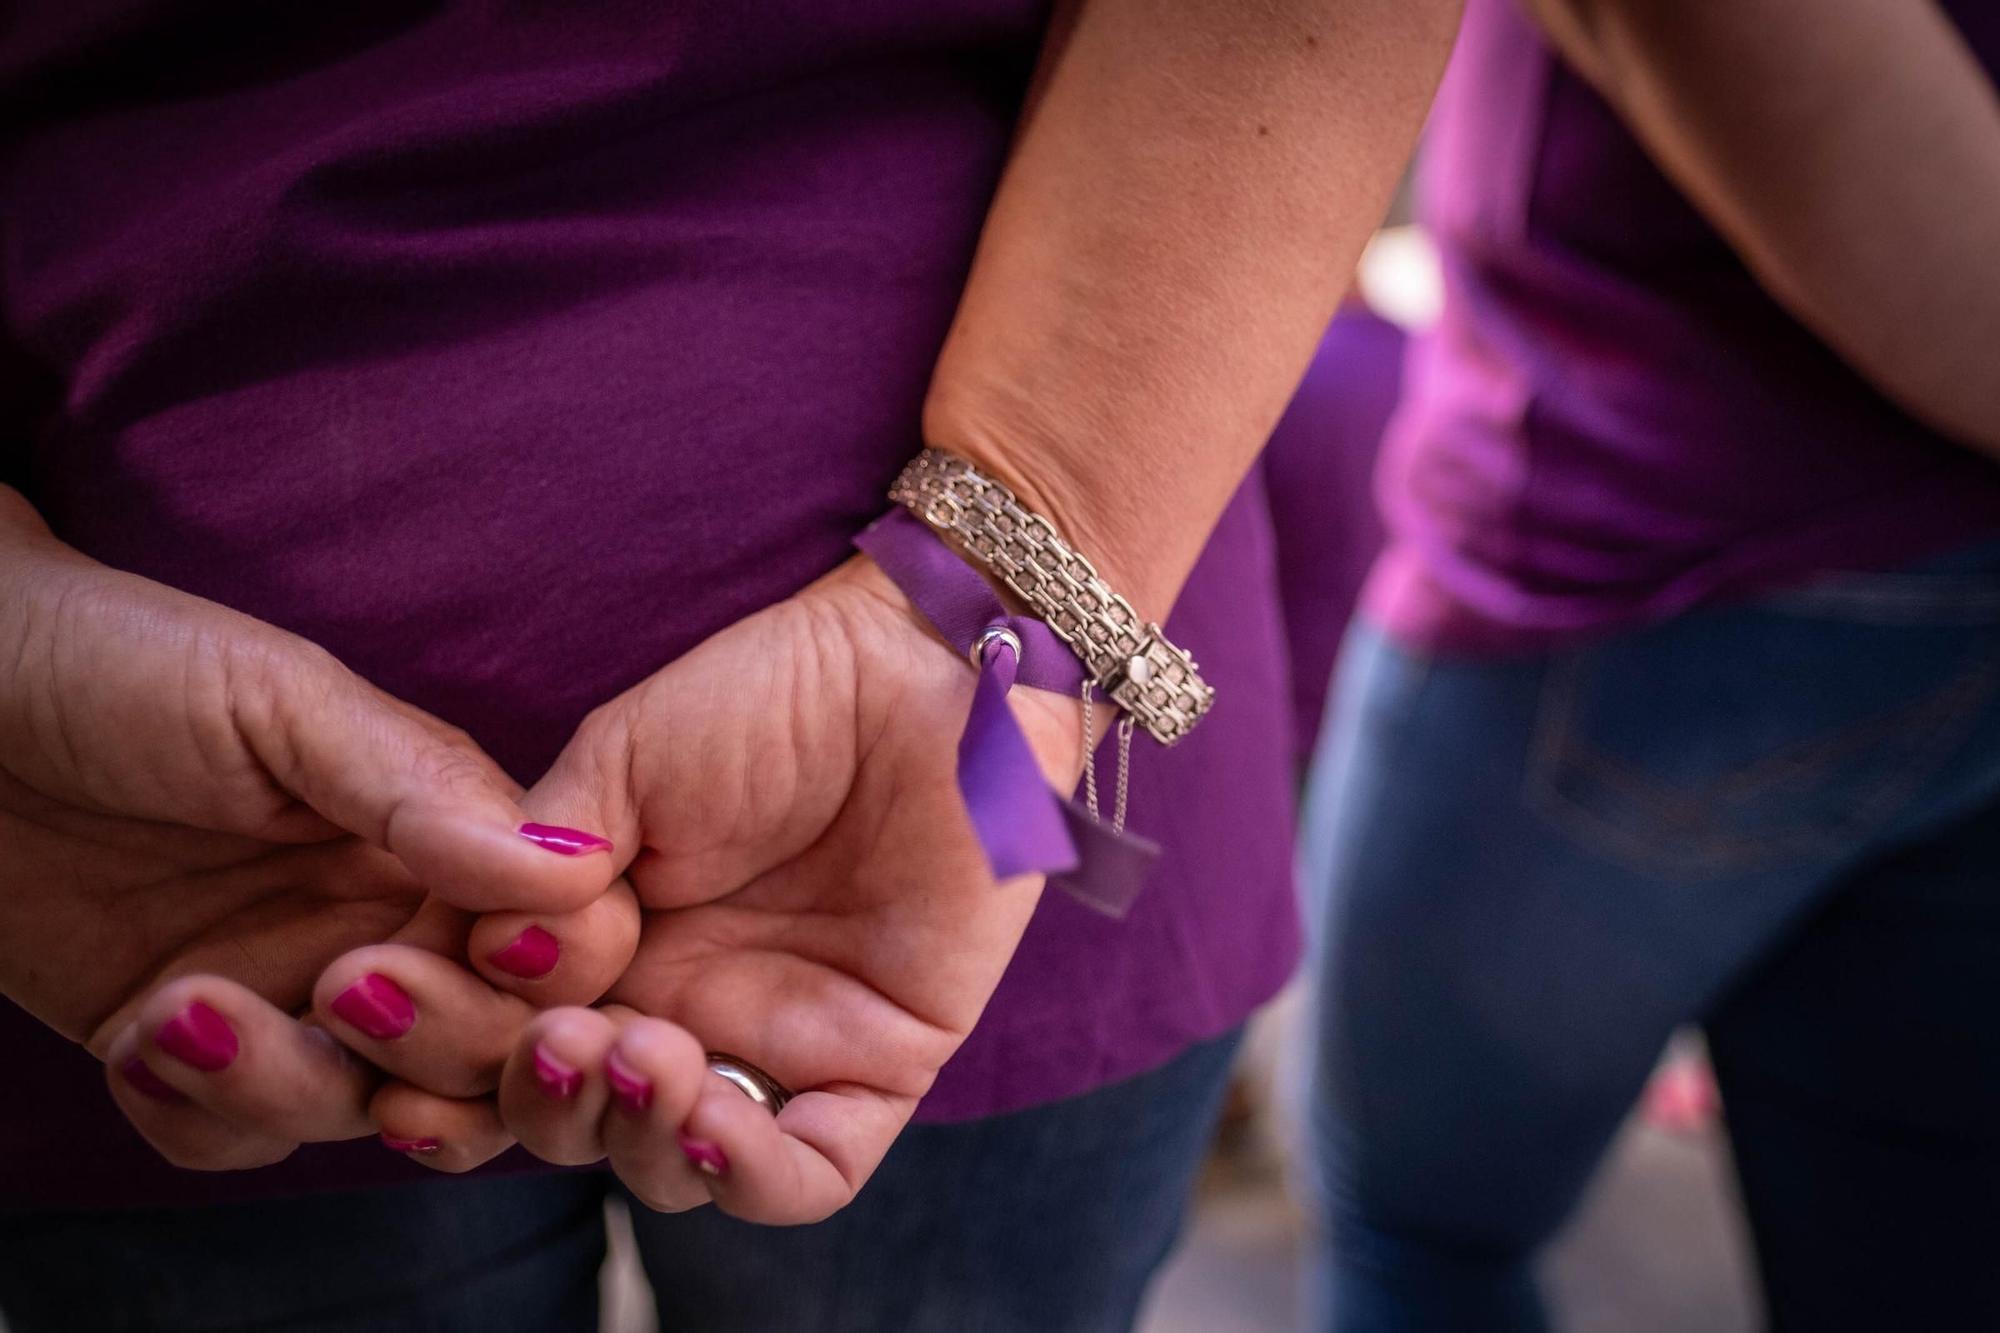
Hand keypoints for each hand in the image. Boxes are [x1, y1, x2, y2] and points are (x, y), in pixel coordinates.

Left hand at [0, 491, 632, 1167]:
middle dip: (437, 1044)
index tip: (486, 947)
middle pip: (490, 1049)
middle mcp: (387, 924)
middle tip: (342, 986)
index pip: (566, 938)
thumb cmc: (115, 660)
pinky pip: (235, 1138)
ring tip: (183, 1009)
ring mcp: (288, 992)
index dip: (554, 969)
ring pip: (362, 1111)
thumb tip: (573, 866)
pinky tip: (139, 1032)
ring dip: (286, 1085)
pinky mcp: (186, 1047)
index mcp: (444, 836)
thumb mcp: (281, 700)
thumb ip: (422, 787)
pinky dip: (197, 1114)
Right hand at [313, 554, 1079, 1218]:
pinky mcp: (874, 1070)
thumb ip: (534, 860)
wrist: (921, 669)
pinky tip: (702, 1112)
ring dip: (620, 1130)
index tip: (364, 995)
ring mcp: (768, 1049)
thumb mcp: (620, 762)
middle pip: (558, 1116)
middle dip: (518, 1090)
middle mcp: (666, 1013)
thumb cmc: (768, 698)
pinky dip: (741, 1171)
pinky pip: (802, 1176)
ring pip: (663, 1163)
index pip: (480, 1040)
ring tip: (625, 1050)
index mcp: (591, 948)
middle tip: (538, 1024)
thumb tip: (483, 960)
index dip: (420, 1045)